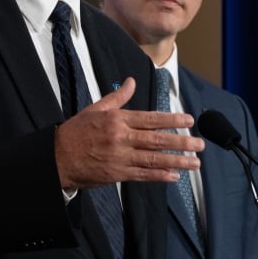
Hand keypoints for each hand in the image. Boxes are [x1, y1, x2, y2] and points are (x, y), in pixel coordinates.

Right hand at [54, 77, 204, 189]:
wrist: (57, 158)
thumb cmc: (76, 132)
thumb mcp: (95, 109)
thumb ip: (117, 97)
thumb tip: (131, 82)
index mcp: (117, 120)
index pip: (151, 118)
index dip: (172, 120)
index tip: (189, 120)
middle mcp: (121, 138)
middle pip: (157, 140)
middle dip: (181, 142)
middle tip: (200, 144)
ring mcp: (120, 158)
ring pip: (154, 159)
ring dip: (177, 161)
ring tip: (195, 162)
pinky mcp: (117, 174)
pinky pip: (143, 175)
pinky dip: (159, 176)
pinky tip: (174, 176)